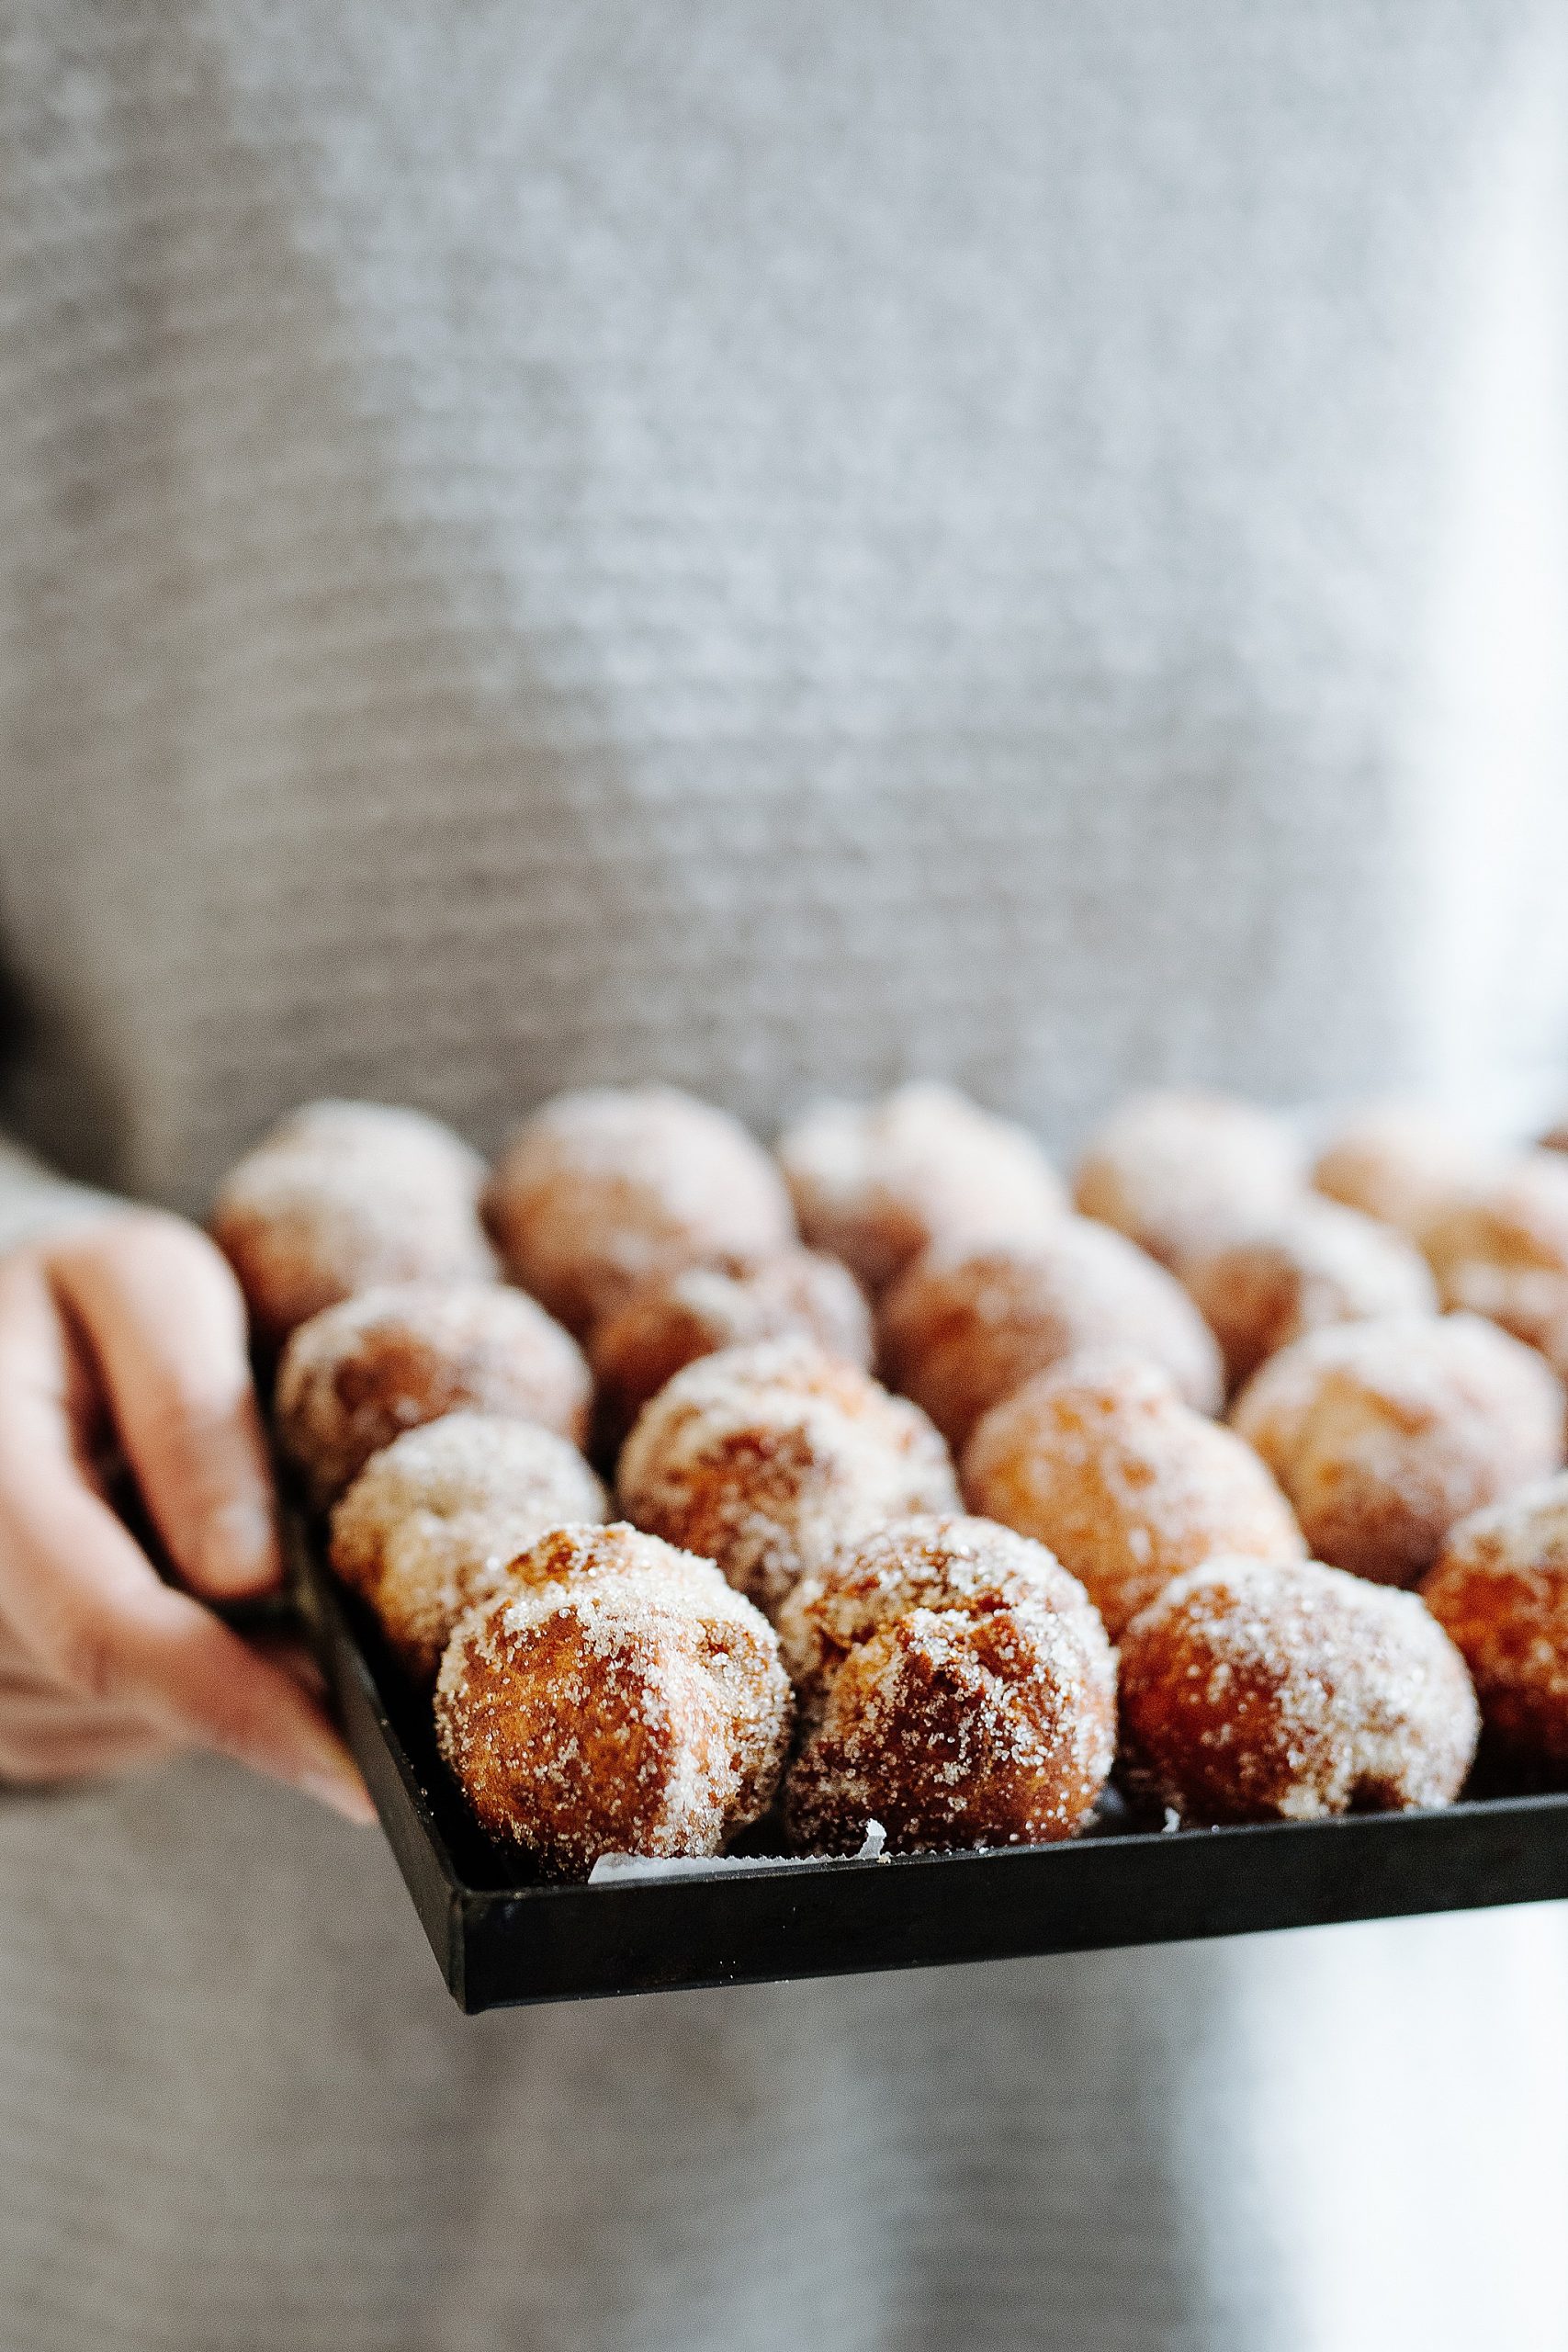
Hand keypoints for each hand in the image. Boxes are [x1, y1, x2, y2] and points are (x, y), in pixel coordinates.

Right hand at [0, 1208, 372, 1820]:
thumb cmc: (82, 1300)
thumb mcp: (145, 1287)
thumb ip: (191, 1408)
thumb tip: (249, 1572)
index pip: (103, 1626)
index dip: (234, 1701)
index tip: (356, 1764)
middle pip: (125, 1683)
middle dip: (256, 1674)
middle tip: (355, 1626)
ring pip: (129, 1715)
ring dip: (222, 1664)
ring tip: (244, 1553)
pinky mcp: (2, 1702)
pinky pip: (114, 1725)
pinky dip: (184, 1674)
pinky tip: (192, 1588)